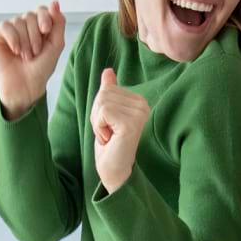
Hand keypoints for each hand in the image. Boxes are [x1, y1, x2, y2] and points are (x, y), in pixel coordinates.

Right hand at [0, 0, 65, 119]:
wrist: (26, 85)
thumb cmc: (41, 68)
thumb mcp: (56, 44)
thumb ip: (58, 22)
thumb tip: (55, 2)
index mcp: (39, 25)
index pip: (42, 9)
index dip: (44, 17)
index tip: (45, 30)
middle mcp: (24, 25)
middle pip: (30, 16)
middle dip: (35, 36)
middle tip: (35, 53)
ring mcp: (10, 30)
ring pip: (19, 21)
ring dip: (25, 42)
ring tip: (25, 56)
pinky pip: (5, 26)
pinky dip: (13, 38)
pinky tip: (15, 50)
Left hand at [90, 68, 149, 192]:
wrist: (114, 169)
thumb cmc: (111, 143)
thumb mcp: (106, 114)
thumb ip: (109, 91)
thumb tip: (108, 70)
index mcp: (139, 100)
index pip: (107, 88)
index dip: (100, 108)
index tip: (110, 125)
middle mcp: (143, 105)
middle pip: (103, 94)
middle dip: (97, 115)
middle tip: (108, 132)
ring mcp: (138, 114)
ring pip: (101, 102)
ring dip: (98, 123)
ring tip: (109, 136)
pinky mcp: (130, 123)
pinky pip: (102, 112)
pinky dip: (99, 127)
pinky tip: (110, 139)